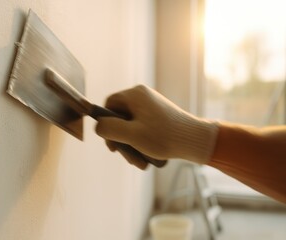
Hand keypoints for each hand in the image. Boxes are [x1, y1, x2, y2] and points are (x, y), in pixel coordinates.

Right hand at [95, 85, 217, 164]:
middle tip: (126, 156)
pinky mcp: (159, 116)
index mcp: (134, 95)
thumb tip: (98, 127)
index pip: (109, 105)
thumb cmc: (164, 136)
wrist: (196, 141)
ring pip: (131, 126)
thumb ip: (109, 129)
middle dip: (121, 140)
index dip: (106, 124)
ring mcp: (152, 106)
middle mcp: (142, 97)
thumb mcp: (131, 135)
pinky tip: (147, 157)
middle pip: (120, 118)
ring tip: (139, 161)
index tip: (111, 142)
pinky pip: (143, 129)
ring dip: (132, 145)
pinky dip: (142, 143)